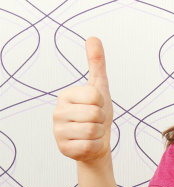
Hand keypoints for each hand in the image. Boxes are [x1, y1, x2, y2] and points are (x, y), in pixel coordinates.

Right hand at [53, 37, 112, 161]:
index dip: (103, 104)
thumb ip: (96, 63)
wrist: (97, 141)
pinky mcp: (63, 149)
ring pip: (93, 131)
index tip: (97, 107)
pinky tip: (88, 143)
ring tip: (93, 132)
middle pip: (95, 114)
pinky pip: (90, 146)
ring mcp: (57, 132)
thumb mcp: (100, 87)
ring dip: (100, 133)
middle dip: (102, 120)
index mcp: (66, 95)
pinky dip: (96, 145)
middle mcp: (57, 112)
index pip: (95, 96)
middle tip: (95, 121)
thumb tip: (93, 37)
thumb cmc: (98, 112)